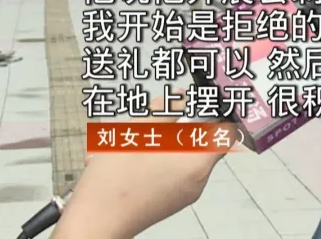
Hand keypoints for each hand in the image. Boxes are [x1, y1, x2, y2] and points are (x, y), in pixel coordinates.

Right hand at [51, 94, 231, 238]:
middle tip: (151, 121)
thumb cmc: (116, 183)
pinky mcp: (167, 201)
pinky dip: (153, 162)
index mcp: (198, 163)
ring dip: (160, 144)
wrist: (95, 223)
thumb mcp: (140, 132)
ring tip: (130, 141)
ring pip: (179, 157)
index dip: (215, 117)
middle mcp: (197, 182)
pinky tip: (125, 160)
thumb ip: (165, 110)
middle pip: (198, 144)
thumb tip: (180, 97)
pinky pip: (168, 173)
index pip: (225, 134)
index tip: (201, 107)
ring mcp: (183, 194)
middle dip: (176, 128)